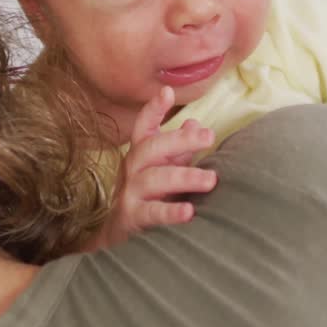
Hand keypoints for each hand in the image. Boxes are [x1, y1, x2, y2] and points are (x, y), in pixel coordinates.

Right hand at [87, 86, 217, 250]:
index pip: (144, 127)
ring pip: (155, 178)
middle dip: (181, 140)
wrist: (116, 234)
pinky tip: (189, 211)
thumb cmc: (147, 195)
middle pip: (152, 148)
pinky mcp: (132, 218)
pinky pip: (152, 213)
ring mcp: (130, 193)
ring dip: (184, 176)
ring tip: (211, 179)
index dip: (154, 109)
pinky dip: (171, 212)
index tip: (167, 92)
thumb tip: (196, 124)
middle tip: (209, 137)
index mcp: (140, 154)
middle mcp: (132, 169)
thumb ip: (179, 150)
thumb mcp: (161, 169)